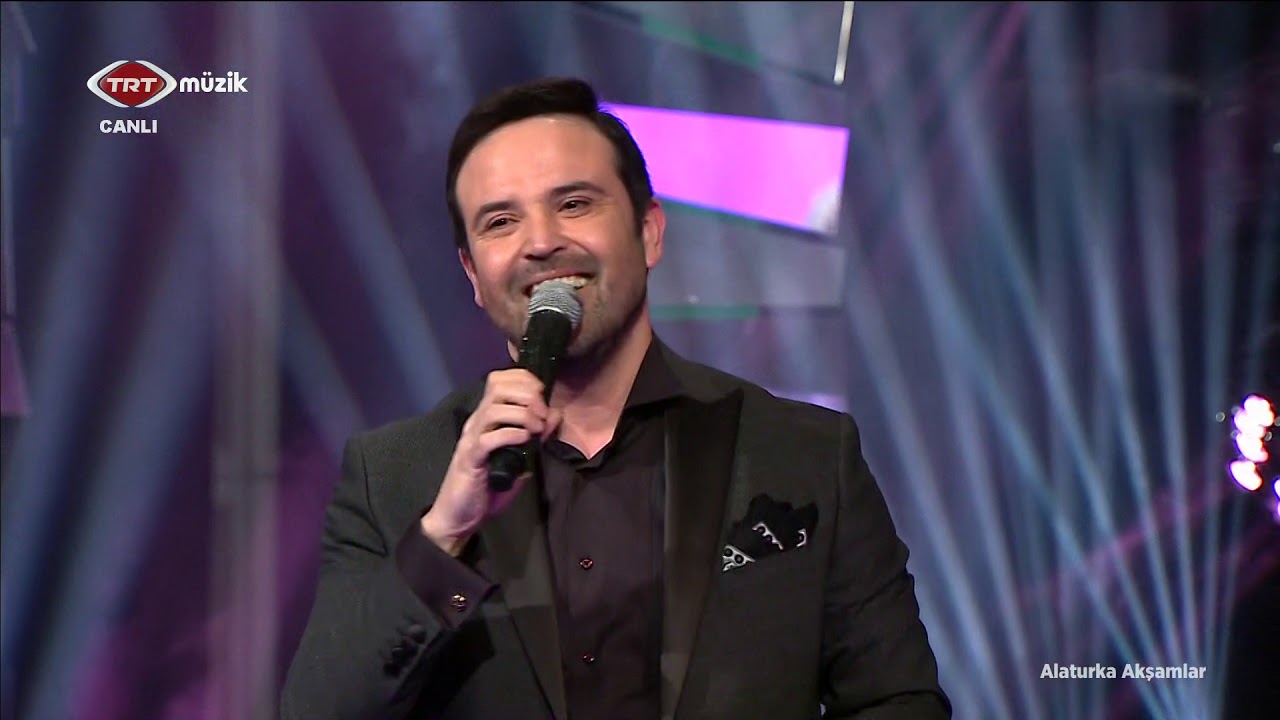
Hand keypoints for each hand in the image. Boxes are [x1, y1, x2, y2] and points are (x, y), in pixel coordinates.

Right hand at [421, 369, 562, 555]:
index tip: (542, 394)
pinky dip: (512, 435)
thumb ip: (536, 437)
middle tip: (542, 414)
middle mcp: (476, 422)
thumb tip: (555, 415)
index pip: (499, 380)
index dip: (524, 379)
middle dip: (527, 395)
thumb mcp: (520, 458)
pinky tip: (525, 441)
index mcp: (486, 418)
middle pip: (498, 387)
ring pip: (495, 410)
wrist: (458, 516)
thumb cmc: (488, 488)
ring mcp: (471, 439)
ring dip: (523, 415)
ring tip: (536, 429)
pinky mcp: (470, 459)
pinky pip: (489, 438)